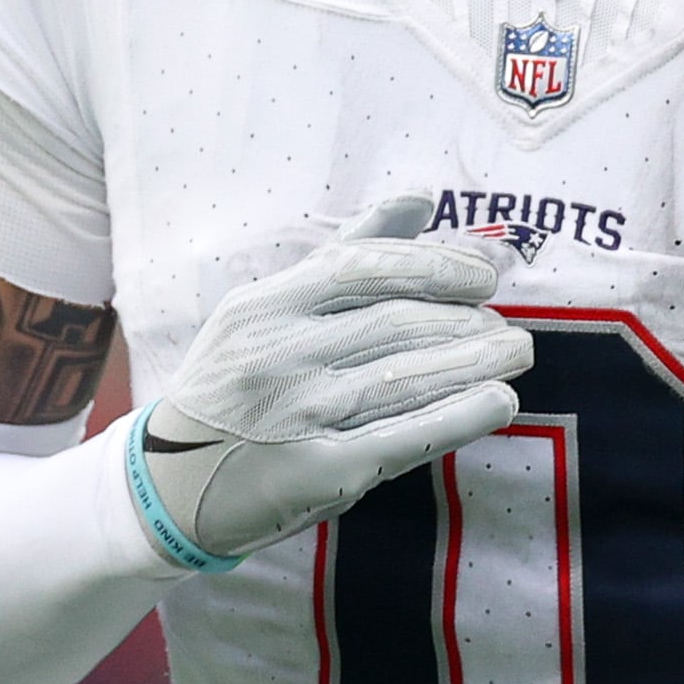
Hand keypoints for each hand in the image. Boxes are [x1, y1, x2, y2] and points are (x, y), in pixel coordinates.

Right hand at [126, 195, 528, 565]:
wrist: (166, 487)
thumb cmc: (235, 384)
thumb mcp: (267, 309)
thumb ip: (349, 252)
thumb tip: (421, 196)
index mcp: (264, 305)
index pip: (366, 268)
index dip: (436, 266)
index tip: (484, 277)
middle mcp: (277, 355)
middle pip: (395, 324)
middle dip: (465, 322)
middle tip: (506, 328)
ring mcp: (296, 416)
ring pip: (406, 377)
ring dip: (476, 363)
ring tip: (516, 355)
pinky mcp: (317, 473)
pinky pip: (402, 438)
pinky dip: (458, 417)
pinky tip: (499, 403)